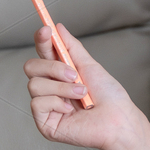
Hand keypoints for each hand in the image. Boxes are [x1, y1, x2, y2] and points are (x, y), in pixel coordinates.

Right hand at [23, 22, 137, 149]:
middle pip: (31, 66)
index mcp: (60, 74)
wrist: (118, 120)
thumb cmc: (109, 96)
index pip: (43, 53)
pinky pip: (37, 103)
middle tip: (74, 75)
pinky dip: (57, 104)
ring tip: (82, 95)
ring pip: (35, 84)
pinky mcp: (44, 123)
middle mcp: (50, 89)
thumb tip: (58, 27)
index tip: (46, 30)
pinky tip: (72, 111)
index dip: (41, 40)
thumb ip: (72, 47)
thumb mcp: (90, 66)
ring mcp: (46, 106)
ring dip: (62, 88)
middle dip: (53, 67)